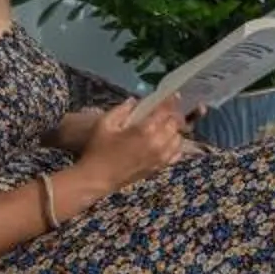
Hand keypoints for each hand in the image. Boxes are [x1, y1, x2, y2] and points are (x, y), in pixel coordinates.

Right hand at [73, 97, 189, 193]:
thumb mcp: (104, 124)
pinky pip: (176, 153)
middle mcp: (158, 143)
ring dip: (174, 129)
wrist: (97, 179)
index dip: (170, 101)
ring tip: (165, 125)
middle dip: (173, 114)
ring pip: (178, 138)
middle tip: (167, 110)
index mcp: (145, 130)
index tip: (173, 94)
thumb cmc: (98, 150)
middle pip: (175, 123)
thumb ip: (121, 110)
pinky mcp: (159, 167)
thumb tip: (134, 101)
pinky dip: (175, 145)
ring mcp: (160, 157)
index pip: (165, 111)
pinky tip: (166, 141)